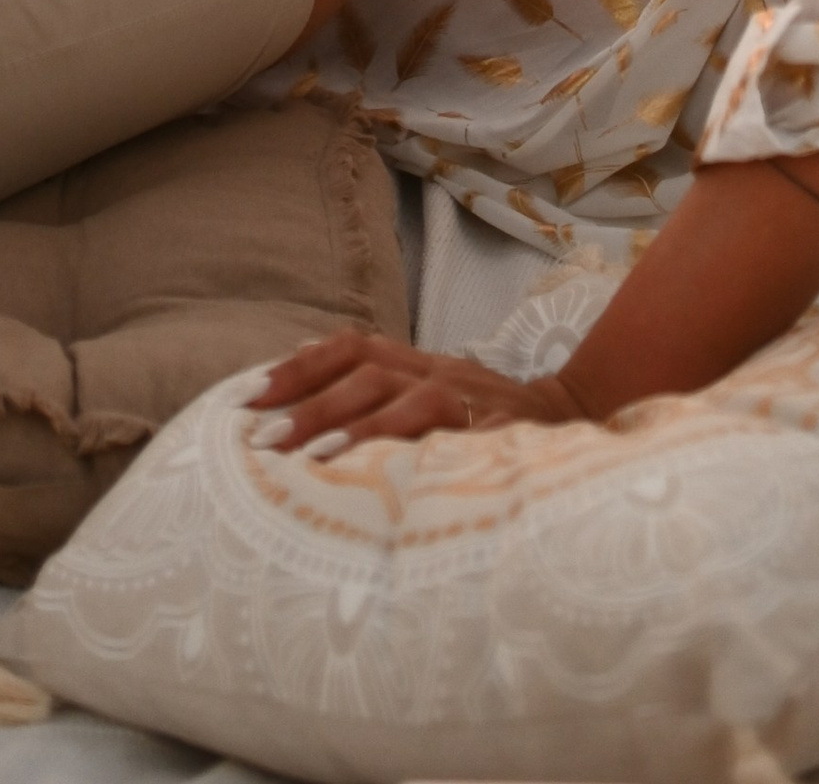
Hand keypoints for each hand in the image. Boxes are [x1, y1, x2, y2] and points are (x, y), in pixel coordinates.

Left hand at [246, 324, 581, 451]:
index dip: (297, 366)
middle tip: (261, 437)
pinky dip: (417, 449)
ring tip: (309, 454)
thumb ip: (377, 384)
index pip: (350, 346)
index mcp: (419, 361)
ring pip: (404, 397)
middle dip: (310, 401)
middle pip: (366, 370)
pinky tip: (387, 472)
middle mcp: (439, 370)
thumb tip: (304, 368)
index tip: (245, 396)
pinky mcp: (500, 434)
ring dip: (354, 424)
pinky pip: (454, 437)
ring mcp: (471, 399)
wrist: (574, 419)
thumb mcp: (431, 392)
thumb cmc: (488, 418)